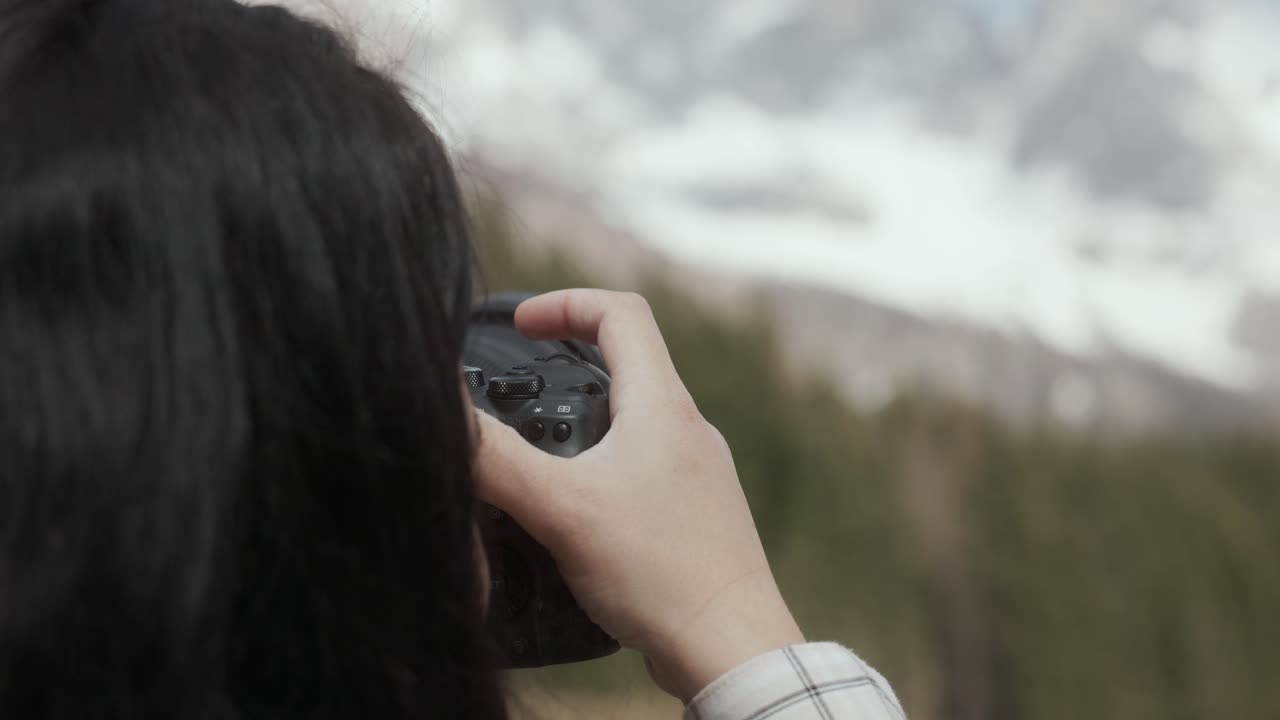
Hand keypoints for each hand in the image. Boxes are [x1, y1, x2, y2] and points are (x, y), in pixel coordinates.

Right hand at [471, 289, 803, 701]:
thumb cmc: (660, 571)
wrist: (729, 647)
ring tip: (535, 456)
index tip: (520, 325)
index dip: (565, 303)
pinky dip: (601, 473)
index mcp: (662, 406)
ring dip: (582, 424)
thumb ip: (499, 460)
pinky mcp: (694, 515)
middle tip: (518, 385)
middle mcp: (687, 430)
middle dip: (566, 364)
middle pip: (627, 365)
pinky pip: (642, 471)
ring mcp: (697, 473)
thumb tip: (450, 417)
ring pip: (632, 423)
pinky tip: (572, 515)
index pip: (620, 314)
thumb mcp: (562, 509)